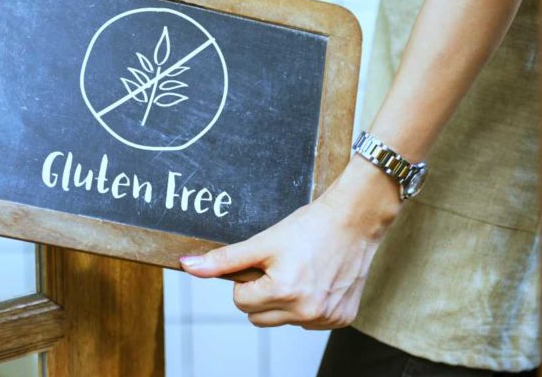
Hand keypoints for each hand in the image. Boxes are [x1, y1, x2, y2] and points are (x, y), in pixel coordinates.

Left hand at [179, 157, 401, 328]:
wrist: (353, 220)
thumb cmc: (309, 227)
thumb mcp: (262, 241)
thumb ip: (224, 259)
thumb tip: (188, 266)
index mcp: (284, 291)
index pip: (240, 301)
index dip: (247, 279)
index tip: (263, 262)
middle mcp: (306, 311)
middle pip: (258, 317)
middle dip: (262, 293)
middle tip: (280, 267)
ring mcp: (326, 318)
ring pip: (283, 321)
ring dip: (285, 301)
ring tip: (300, 271)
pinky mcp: (342, 319)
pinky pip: (308, 321)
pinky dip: (307, 304)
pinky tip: (317, 280)